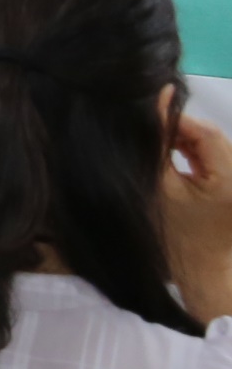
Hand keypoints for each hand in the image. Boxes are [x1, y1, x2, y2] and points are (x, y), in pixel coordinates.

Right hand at [166, 107, 231, 322]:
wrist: (200, 273)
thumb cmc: (175, 235)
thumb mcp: (160, 186)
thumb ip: (158, 143)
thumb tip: (161, 95)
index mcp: (230, 180)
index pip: (206, 133)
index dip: (176, 120)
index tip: (145, 119)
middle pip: (211, 137)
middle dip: (180, 131)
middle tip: (148, 134)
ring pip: (212, 145)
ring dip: (185, 141)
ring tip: (158, 148)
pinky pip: (215, 158)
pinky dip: (194, 154)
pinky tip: (173, 158)